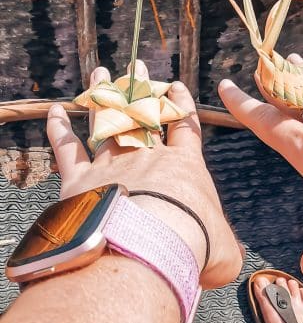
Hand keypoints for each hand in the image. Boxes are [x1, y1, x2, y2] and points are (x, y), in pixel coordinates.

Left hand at [47, 61, 241, 288]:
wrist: (151, 249)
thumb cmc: (195, 248)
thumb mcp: (225, 251)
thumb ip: (225, 246)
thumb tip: (227, 256)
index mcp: (185, 167)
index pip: (185, 126)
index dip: (181, 104)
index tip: (175, 85)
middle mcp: (147, 159)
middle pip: (143, 115)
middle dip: (140, 89)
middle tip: (136, 65)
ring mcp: (111, 166)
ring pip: (106, 121)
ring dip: (102, 96)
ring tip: (99, 73)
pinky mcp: (80, 182)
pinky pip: (67, 149)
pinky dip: (59, 129)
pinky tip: (55, 111)